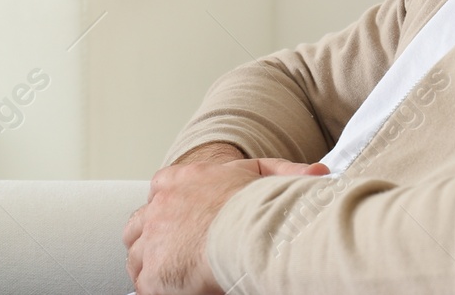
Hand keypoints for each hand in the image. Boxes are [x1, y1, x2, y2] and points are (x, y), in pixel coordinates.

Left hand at [123, 156, 329, 294]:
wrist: (244, 231)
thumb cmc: (256, 207)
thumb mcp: (269, 177)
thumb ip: (285, 173)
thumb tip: (318, 173)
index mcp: (175, 181)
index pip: (158, 194)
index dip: (167, 211)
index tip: (182, 224)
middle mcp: (156, 209)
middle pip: (137, 227)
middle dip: (147, 240)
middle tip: (171, 254)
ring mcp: (151, 242)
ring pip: (136, 257)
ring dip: (150, 266)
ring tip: (174, 277)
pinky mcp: (153, 275)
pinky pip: (145, 286)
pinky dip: (157, 290)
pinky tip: (175, 289)